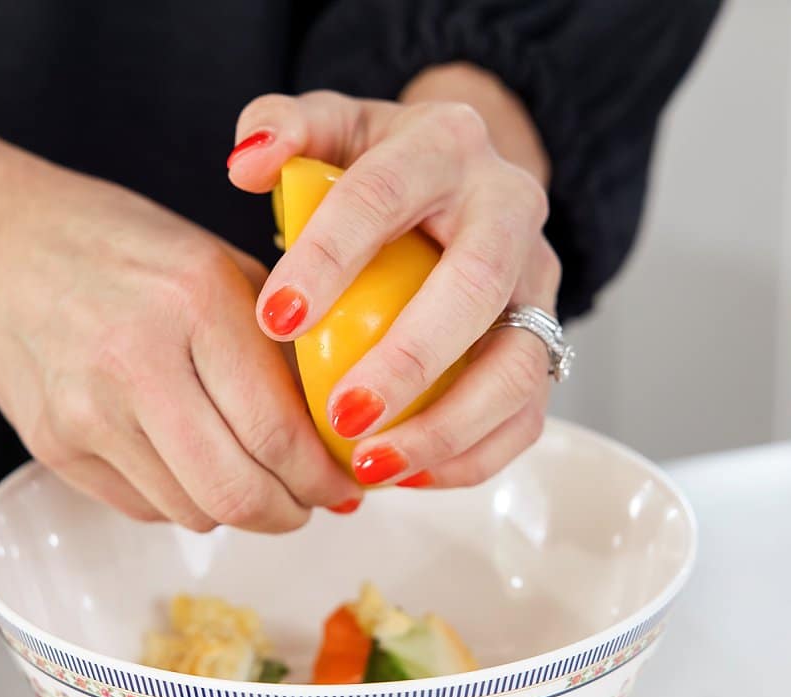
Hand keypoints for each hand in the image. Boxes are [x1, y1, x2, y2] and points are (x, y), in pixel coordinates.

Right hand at [0, 136, 360, 530]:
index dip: (325, 478)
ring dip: (237, 512)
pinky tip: (188, 465)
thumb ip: (280, 345)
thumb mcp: (216, 264)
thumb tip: (341, 427)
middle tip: (308, 503)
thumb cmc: (118, 246)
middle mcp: (136, 359)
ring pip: (192, 512)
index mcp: (194, 300)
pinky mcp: (52, 446)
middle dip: (290, 513)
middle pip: (236, 493)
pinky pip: (143, 507)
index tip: (344, 484)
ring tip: (251, 480)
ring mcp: (85, 410)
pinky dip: (182, 500)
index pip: (278, 431)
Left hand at [227, 79, 559, 488]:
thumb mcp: (333, 127)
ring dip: (447, 426)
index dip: (329, 258)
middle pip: (474, 289)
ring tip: (371, 464)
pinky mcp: (544, 340)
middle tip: (339, 414)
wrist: (463, 181)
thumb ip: (283, 128)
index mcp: (446, 146)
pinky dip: (471, 455)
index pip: (385, 196)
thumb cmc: (382, 165)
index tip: (274, 318)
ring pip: (518, 366)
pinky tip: (406, 475)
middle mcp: (508, 211)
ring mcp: (536, 282)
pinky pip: (526, 413)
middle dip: (408, 360)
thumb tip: (246, 166)